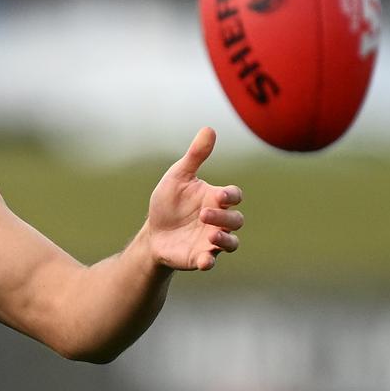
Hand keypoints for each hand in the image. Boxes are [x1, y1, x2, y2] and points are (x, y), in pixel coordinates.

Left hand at [142, 127, 243, 270]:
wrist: (153, 231)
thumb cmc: (169, 202)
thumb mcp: (178, 177)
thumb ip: (195, 156)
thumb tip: (209, 129)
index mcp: (215, 199)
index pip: (234, 196)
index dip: (231, 196)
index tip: (220, 195)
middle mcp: (219, 221)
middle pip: (235, 220)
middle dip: (223, 217)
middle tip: (204, 213)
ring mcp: (211, 241)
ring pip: (231, 242)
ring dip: (224, 240)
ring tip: (211, 237)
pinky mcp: (200, 257)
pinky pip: (211, 261)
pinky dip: (209, 261)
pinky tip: (204, 260)